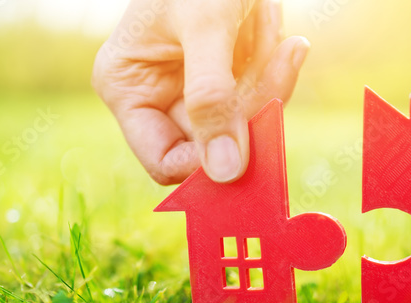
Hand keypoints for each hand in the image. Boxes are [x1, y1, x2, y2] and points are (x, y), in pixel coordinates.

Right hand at [92, 0, 309, 184]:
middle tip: (283, 56)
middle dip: (252, 103)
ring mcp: (193, 85)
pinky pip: (260, 90)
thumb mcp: (203, 28)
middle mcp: (156, 94)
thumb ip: (211, 99)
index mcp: (128, 88)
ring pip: (245, 118)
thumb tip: (225, 172)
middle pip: (215, 140)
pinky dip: (273, 61)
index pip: (167, 161)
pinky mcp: (227, 72)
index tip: (251, 144)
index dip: (208, 162)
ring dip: (268, 76)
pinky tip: (273, 24)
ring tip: (269, 22)